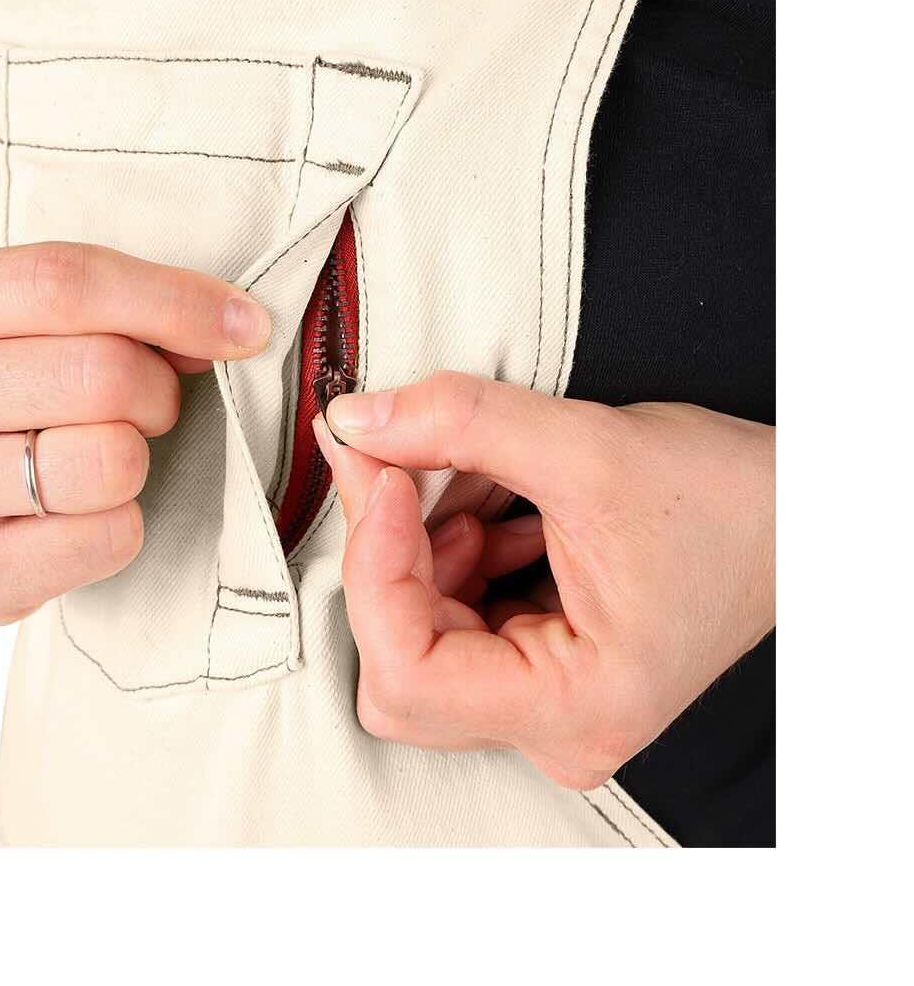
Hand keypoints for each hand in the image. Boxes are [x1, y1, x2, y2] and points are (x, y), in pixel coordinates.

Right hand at [0, 242, 270, 623]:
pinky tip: (87, 508)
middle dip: (157, 388)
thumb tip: (234, 327)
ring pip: (109, 461)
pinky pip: (108, 536)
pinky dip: (124, 520)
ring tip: (109, 450)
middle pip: (101, 375)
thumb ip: (113, 298)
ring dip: (139, 455)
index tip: (245, 325)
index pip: (66, 281)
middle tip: (147, 401)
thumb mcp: (24, 308)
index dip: (175, 301)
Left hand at [315, 371, 773, 788]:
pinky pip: (449, 626)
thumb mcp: (588, 447)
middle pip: (398, 664)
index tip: (380, 476)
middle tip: (400, 466)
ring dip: (419, 550)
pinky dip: (446, 559)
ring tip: (470, 482)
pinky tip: (487, 511)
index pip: (406, 671)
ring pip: (415, 640)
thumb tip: (355, 421)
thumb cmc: (725, 501)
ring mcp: (545, 707)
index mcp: (577, 704)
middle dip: (391, 558)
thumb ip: (458, 425)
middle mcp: (555, 729)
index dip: (372, 566)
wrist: (794, 517)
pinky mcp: (539, 673)